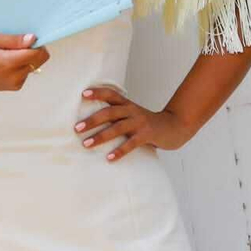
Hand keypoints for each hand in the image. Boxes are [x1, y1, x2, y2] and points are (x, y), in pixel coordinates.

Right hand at [0, 33, 49, 91]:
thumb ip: (14, 41)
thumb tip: (33, 39)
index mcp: (10, 63)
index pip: (38, 54)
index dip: (37, 44)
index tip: (26, 39)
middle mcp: (16, 76)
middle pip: (39, 61)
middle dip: (33, 51)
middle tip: (15, 46)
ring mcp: (16, 84)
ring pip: (34, 66)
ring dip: (27, 59)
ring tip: (7, 55)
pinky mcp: (15, 87)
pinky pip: (27, 73)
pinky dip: (22, 66)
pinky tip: (6, 63)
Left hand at [74, 87, 193, 162]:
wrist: (174, 126)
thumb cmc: (148, 123)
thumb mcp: (133, 115)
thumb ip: (117, 116)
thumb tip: (92, 122)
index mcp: (128, 104)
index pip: (111, 94)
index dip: (98, 92)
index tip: (83, 94)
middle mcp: (132, 111)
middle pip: (110, 112)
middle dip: (92, 120)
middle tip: (77, 128)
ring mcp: (140, 122)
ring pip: (117, 128)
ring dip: (100, 136)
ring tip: (86, 144)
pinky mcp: (147, 135)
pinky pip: (131, 143)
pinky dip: (119, 151)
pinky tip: (109, 158)